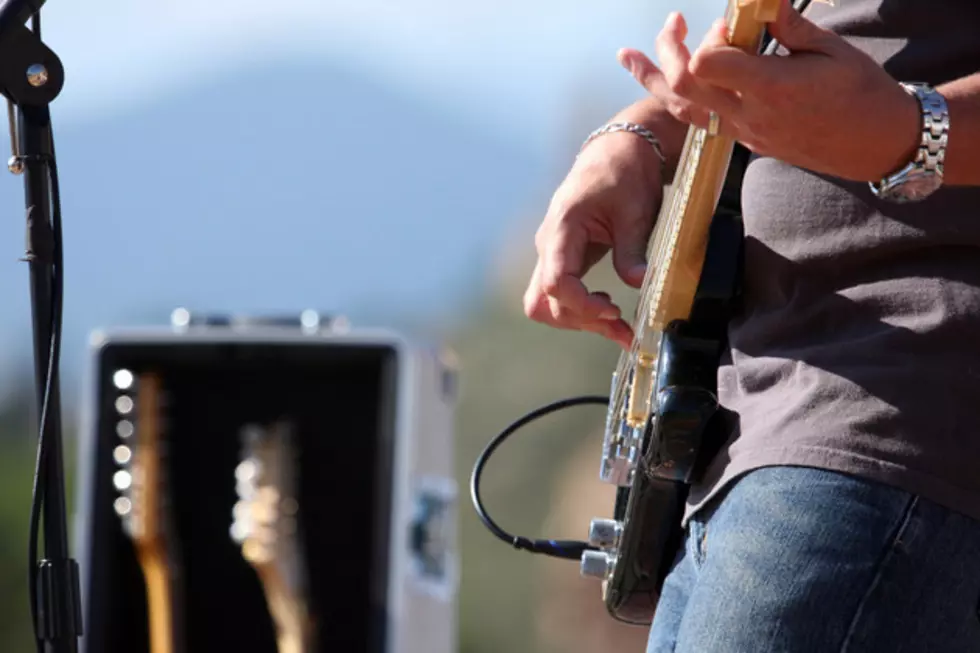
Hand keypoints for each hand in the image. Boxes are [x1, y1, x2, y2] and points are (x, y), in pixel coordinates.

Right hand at [523, 133, 662, 348]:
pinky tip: (611, 317)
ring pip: (548, 303)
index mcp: (562, 228)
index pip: (555, 282)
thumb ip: (631, 249)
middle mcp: (549, 244)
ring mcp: (553, 253)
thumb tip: (638, 283)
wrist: (620, 151)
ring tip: (620, 328)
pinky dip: (583, 311)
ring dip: (580, 321)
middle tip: (620, 327)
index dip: (581, 304)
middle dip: (579, 320)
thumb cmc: (626, 173)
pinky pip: (562, 294)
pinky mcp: (565, 259)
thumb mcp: (635, 211)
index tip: (613, 309)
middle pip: (544, 301)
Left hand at [619, 0, 920, 181]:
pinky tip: (667, 81)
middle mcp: (749, 116)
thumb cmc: (862, 93)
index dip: (709, 38)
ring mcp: (743, 133)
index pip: (709, 65)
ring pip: (682, 109)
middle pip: (684, 86)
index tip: (729, 23)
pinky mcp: (745, 141)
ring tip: (628, 56)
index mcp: (772, 90)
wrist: (876, 145)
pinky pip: (700, 120)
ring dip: (652, 79)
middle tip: (673, 23)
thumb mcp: (832, 50)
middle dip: (668, 50)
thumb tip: (758, 1)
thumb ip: (788, 26)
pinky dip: (679, 98)